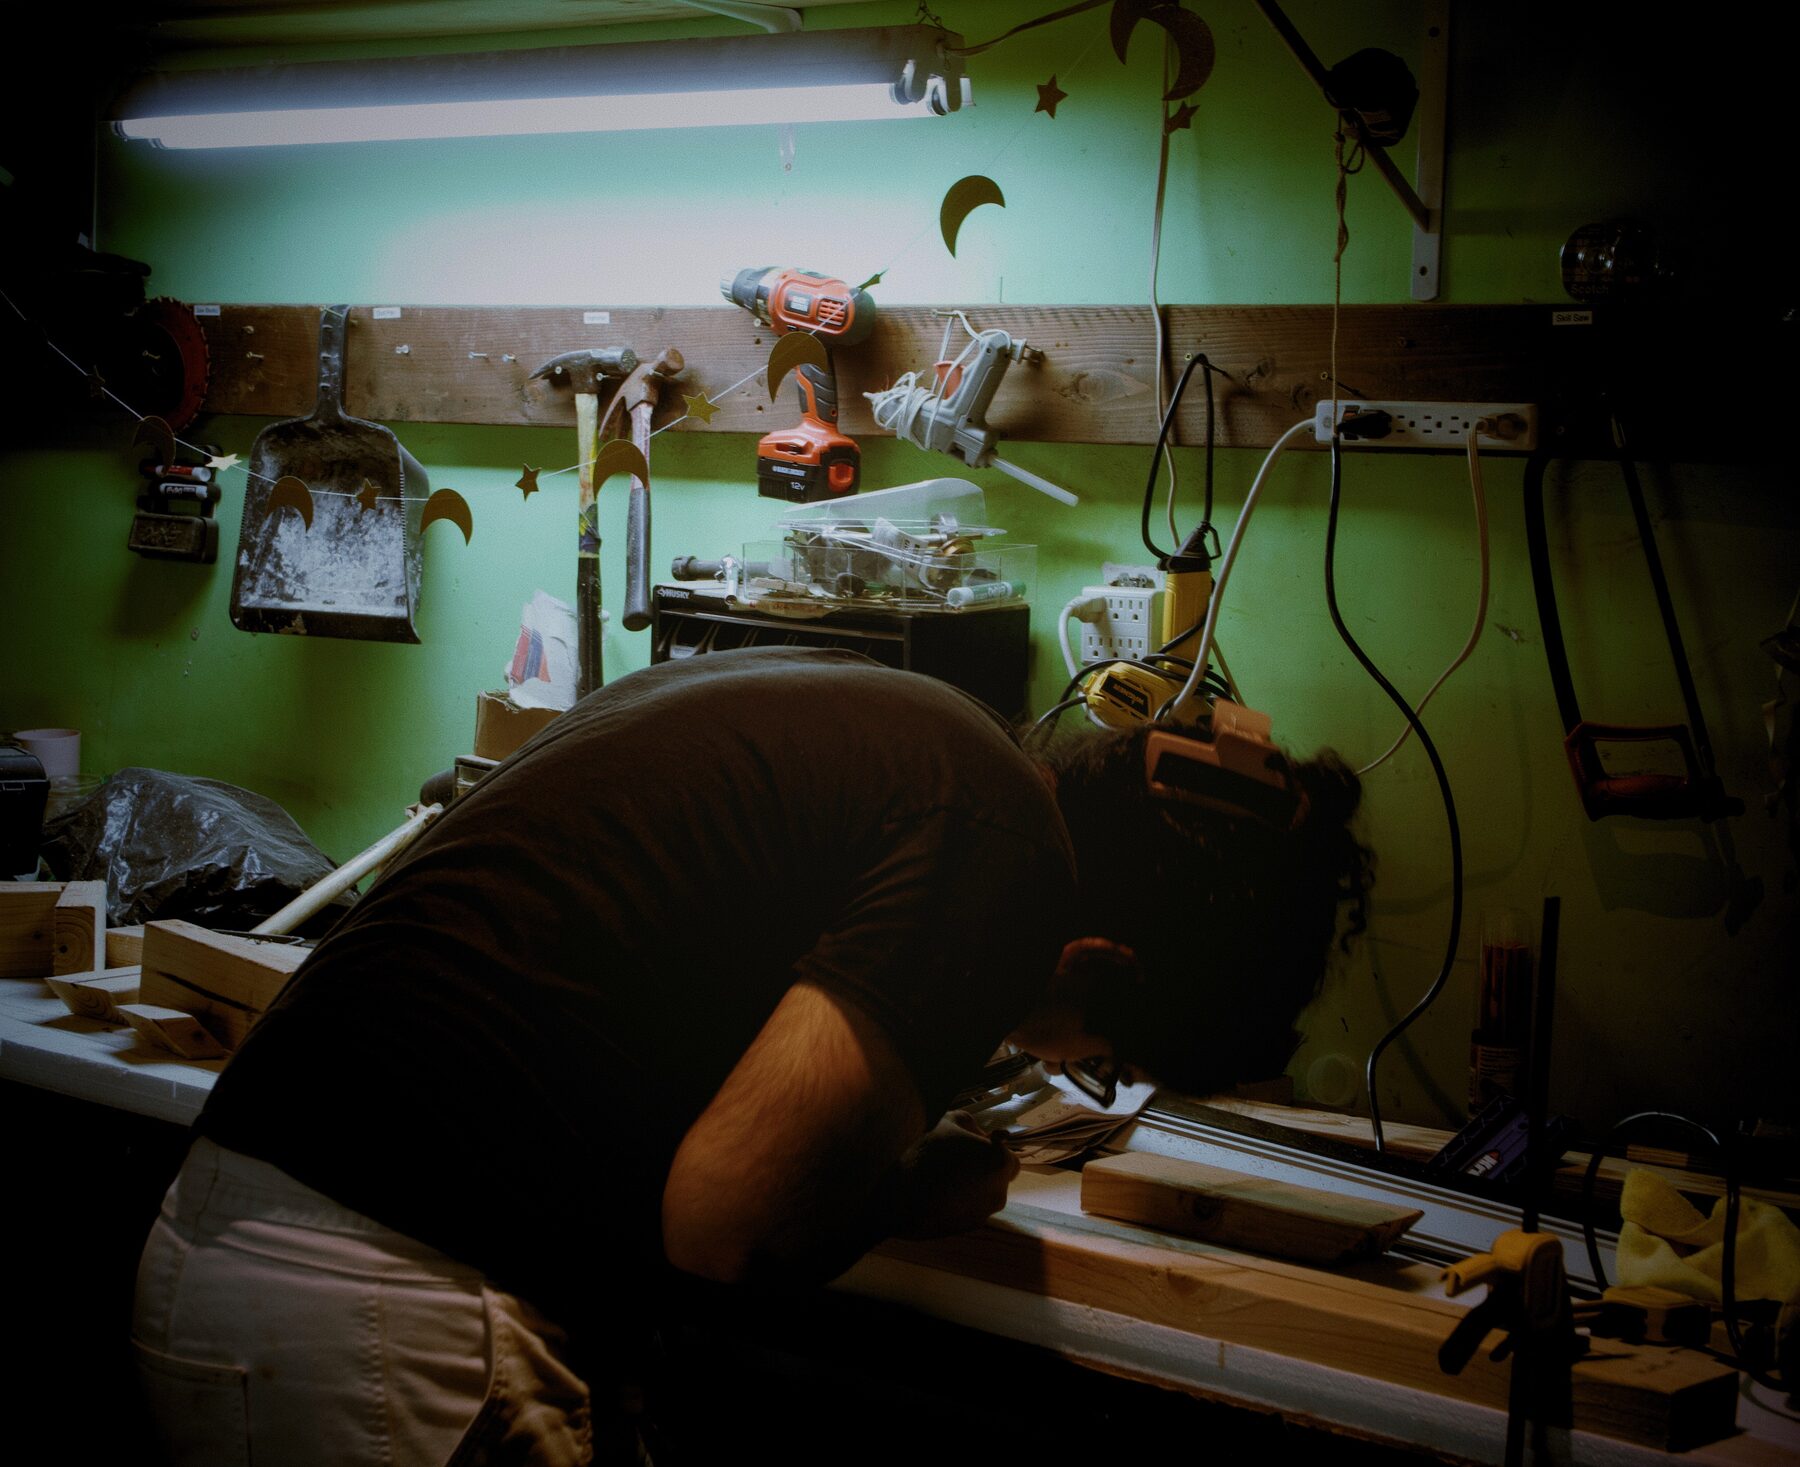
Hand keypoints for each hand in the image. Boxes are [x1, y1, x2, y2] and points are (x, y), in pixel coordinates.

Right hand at [887, 1111, 1020, 1239]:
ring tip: (946, 1179)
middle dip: (986, 1169)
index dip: (993, 1151)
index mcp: (1000, 1162)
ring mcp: (986, 1212)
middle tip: (960, 1161)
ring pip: (986, 1194)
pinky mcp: (971, 1228)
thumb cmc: (928, 1156)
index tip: (973, 1147)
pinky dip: (963, 1202)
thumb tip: (978, 1133)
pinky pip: (973, 1210)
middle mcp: (1000, 1190)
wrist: (903, 1200)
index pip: (1009, 1157)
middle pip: (1000, 1177)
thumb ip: (969, 1122)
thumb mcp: (947, 1122)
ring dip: (974, 1186)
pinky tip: (940, 1195)